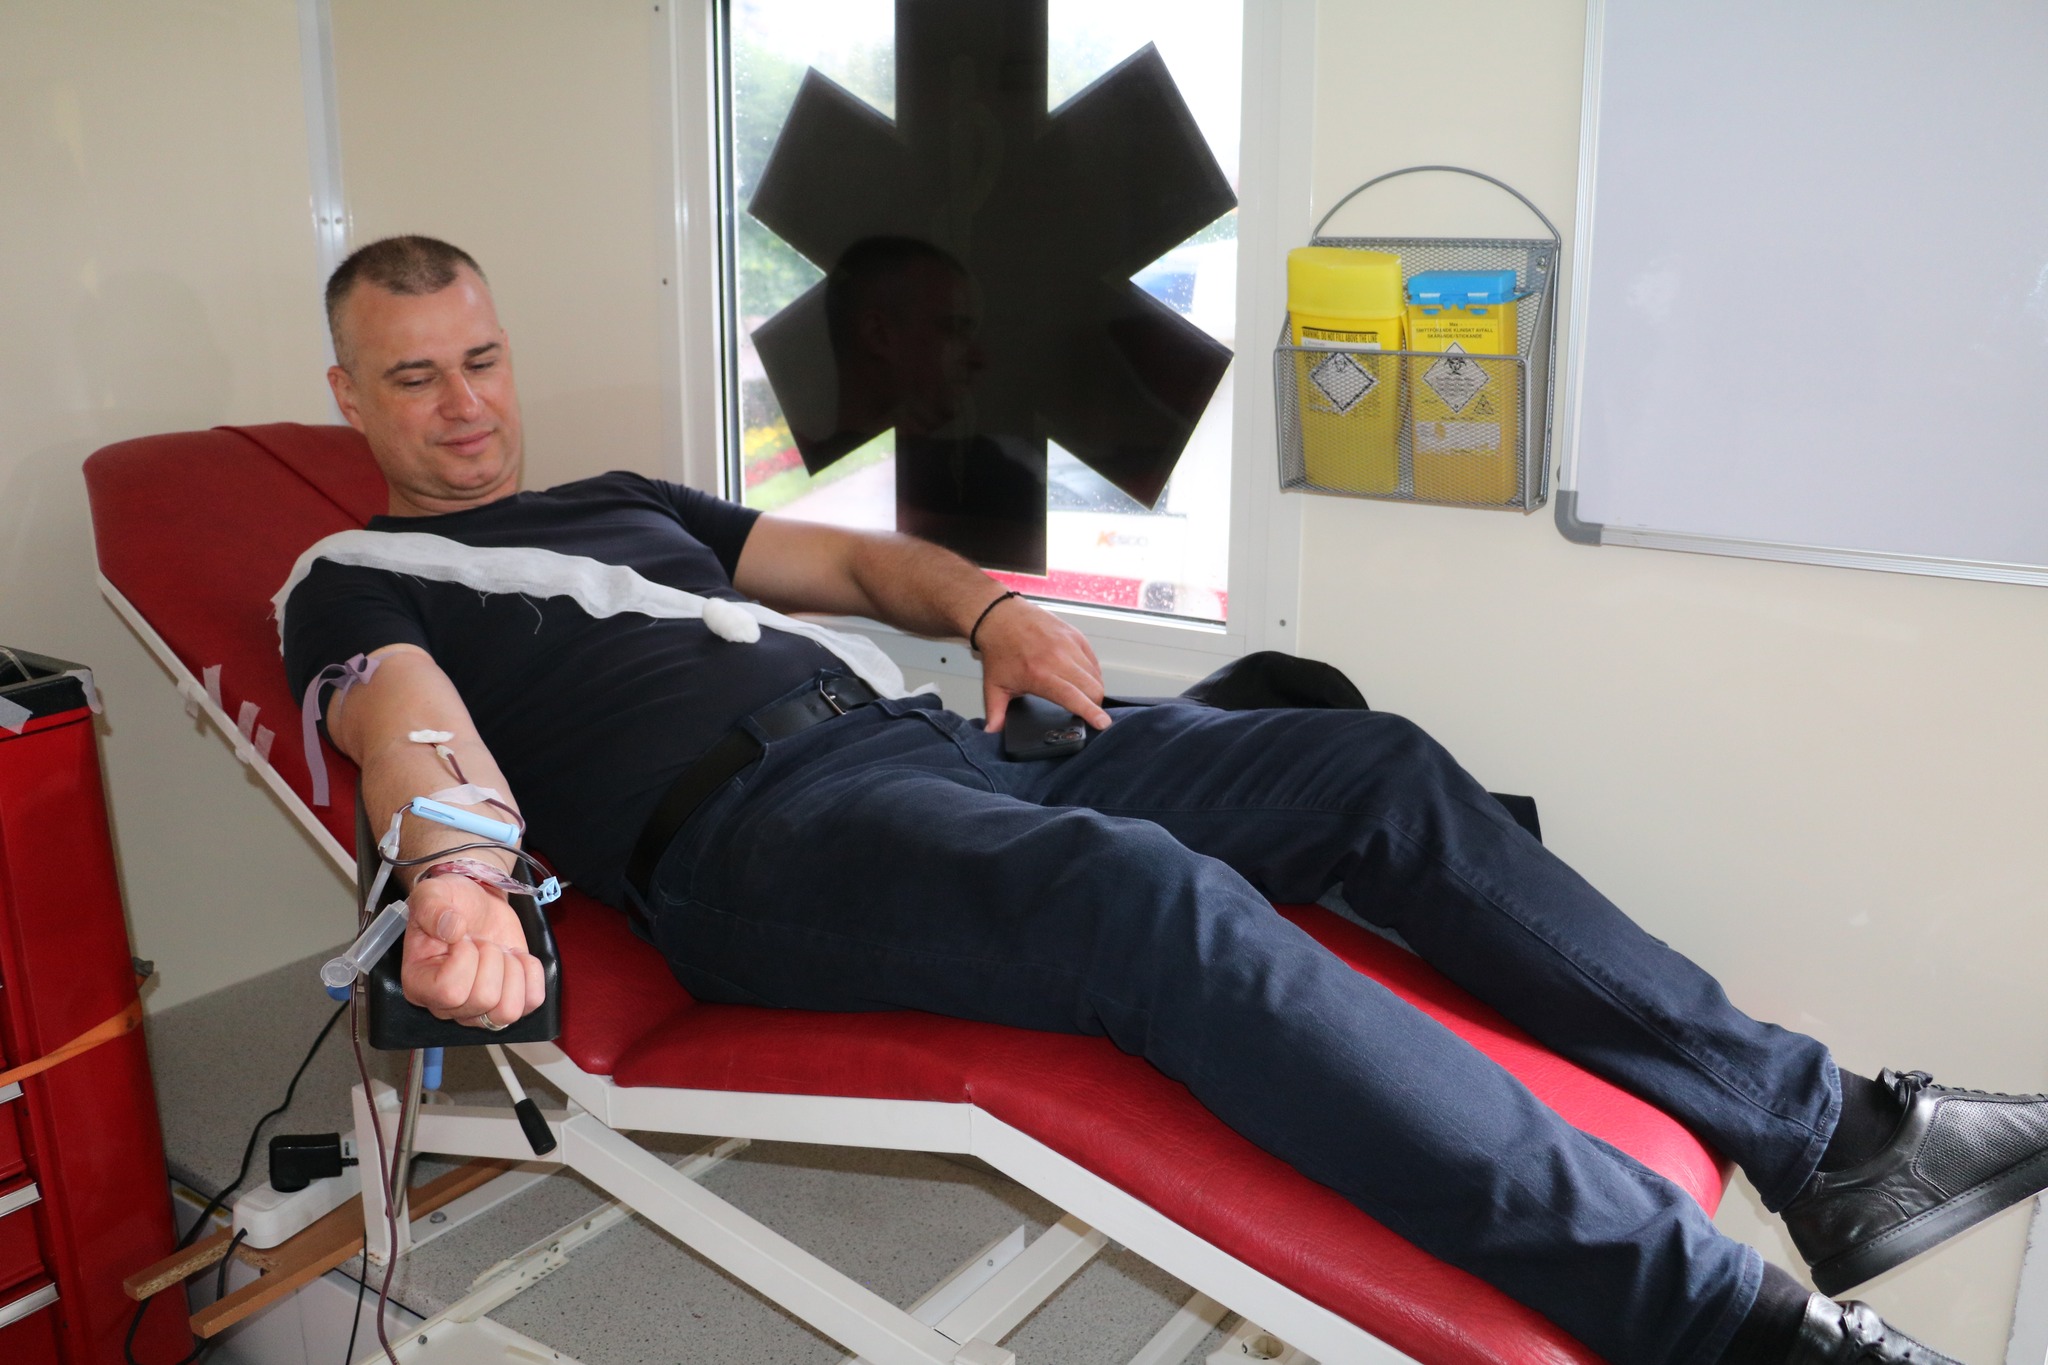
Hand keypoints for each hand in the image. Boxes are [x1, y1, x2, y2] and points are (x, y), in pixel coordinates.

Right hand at [400, 872, 545, 1029]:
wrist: (476, 905)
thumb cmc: (451, 903)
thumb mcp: (432, 894)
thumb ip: (432, 908)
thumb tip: (453, 930)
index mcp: (420, 985)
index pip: (451, 991)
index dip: (466, 958)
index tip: (462, 938)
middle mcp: (447, 1006)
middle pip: (484, 1000)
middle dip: (491, 958)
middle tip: (482, 941)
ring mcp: (479, 1009)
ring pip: (508, 1012)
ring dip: (512, 971)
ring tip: (500, 952)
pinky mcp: (508, 1000)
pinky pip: (532, 1002)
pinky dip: (532, 974)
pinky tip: (517, 957)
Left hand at [975, 597, 1109, 731]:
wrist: (1000, 616)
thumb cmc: (999, 649)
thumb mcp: (994, 686)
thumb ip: (996, 713)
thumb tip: (992, 733)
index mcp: (1039, 674)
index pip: (1073, 696)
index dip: (1090, 712)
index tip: (1102, 723)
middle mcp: (1058, 658)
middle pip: (1092, 688)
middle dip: (1094, 705)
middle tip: (1087, 713)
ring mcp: (1069, 644)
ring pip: (1095, 675)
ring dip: (1093, 689)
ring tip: (1083, 696)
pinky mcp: (1075, 635)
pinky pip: (1093, 660)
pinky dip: (1092, 673)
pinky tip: (1082, 679)